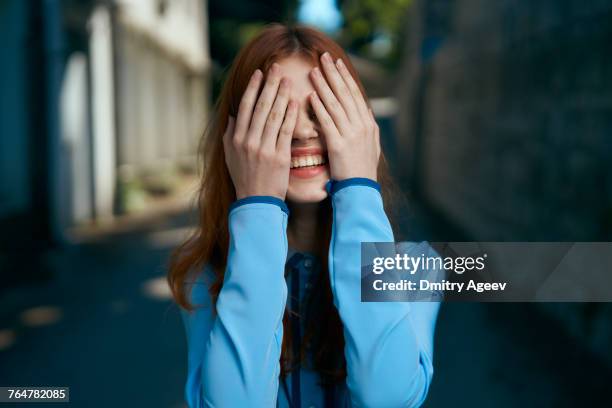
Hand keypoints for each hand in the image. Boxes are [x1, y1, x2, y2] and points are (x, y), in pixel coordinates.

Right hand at [223, 63, 297, 199]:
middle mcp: (248, 141)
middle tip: (277, 68)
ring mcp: (263, 149)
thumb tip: (233, 115)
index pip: (245, 107)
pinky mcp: (279, 157)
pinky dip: (290, 115)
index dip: (253, 88)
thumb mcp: (230, 156)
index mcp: (236, 139)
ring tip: (288, 80)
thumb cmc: (245, 178)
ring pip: (273, 116)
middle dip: (269, 85)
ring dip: (281, 95)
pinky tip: (296, 102)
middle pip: (260, 106)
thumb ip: (230, 134)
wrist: (257, 202)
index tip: (260, 72)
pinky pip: (285, 131)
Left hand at [308, 52, 379, 180]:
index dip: (345, 77)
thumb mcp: (370, 145)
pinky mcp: (339, 145)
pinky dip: (319, 108)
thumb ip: (367, 126)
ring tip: (313, 71)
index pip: (355, 94)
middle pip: (346, 94)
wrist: (360, 190)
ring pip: (336, 104)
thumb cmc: (361, 170)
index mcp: (368, 124)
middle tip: (324, 57)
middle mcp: (361, 126)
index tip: (337, 63)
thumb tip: (365, 109)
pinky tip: (310, 96)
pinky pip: (327, 122)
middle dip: (334, 74)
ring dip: (324, 86)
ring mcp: (351, 135)